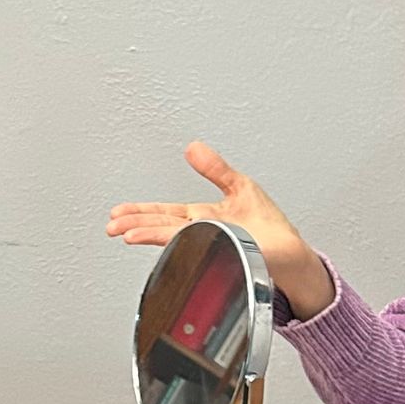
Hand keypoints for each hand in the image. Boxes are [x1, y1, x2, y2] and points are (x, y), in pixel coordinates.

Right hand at [106, 141, 334, 319]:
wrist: (292, 254)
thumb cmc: (270, 228)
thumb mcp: (239, 186)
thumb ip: (216, 169)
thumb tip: (193, 147)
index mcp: (203, 219)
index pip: (165, 214)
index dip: (141, 212)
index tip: (119, 213)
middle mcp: (203, 235)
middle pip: (162, 227)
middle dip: (135, 225)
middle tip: (112, 226)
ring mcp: (213, 246)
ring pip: (175, 239)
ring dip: (151, 236)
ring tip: (129, 235)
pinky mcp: (228, 256)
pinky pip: (201, 248)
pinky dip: (183, 245)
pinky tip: (168, 243)